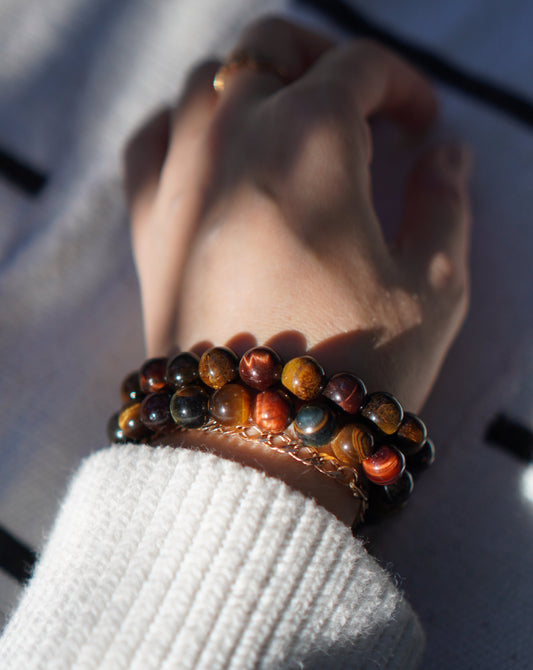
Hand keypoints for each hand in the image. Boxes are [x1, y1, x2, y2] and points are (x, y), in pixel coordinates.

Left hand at [124, 17, 471, 523]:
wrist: (255, 447)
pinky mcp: (147, 227)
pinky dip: (184, 125)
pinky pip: (151, 141)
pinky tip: (212, 150)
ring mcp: (179, 181)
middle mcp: (233, 143)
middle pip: (268, 47)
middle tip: (359, 102)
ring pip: (204, 81)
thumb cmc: (354, 371)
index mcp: (311, 145)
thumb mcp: (433, 288)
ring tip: (290, 123)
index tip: (421, 125)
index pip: (358, 68)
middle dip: (322, 58)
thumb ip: (445, 206)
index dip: (402, 84)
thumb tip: (446, 157)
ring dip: (254, 80)